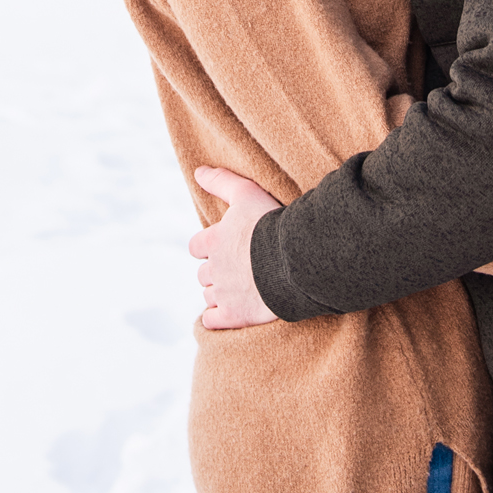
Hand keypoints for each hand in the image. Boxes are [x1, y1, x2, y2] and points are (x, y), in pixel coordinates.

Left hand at [189, 167, 281, 328]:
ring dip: (219, 293)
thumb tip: (198, 171)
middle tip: (239, 268)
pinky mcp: (235, 315)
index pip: (196, 246)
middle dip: (216, 272)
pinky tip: (230, 312)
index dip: (208, 247)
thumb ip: (221, 181)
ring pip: (209, 296)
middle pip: (203, 273)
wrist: (295, 259)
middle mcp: (213, 268)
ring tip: (241, 289)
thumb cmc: (272, 223)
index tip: (224, 247)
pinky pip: (213, 321)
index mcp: (212, 241)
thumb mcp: (247, 193)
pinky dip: (218, 318)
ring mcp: (223, 294)